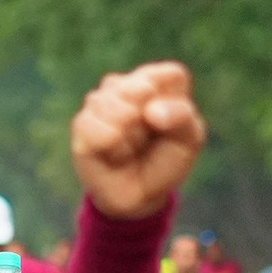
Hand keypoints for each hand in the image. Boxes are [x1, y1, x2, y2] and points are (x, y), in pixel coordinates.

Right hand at [70, 62, 207, 217]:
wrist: (139, 197)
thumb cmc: (165, 161)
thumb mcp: (189, 139)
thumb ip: (182, 115)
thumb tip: (149, 111)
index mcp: (158, 81)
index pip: (171, 75)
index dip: (173, 104)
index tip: (170, 127)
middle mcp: (125, 85)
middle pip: (142, 88)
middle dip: (150, 123)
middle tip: (148, 140)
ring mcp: (100, 101)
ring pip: (118, 108)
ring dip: (131, 138)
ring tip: (131, 149)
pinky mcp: (82, 123)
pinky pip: (99, 129)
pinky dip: (114, 149)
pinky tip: (115, 155)